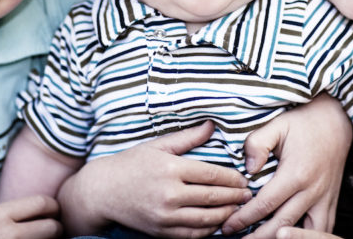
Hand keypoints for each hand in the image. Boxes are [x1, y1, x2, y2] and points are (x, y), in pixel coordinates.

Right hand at [57, 121, 252, 237]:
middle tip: (249, 195)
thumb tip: (211, 125)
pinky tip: (218, 222)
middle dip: (235, 197)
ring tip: (238, 209)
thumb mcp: (157, 146)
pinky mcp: (161, 232)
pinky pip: (193, 234)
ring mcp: (165, 216)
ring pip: (207, 219)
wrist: (103, 191)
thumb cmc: (131, 164)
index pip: (212, 174)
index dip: (232, 178)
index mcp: (170, 169)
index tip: (244, 179)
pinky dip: (210, 229)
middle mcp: (169, 194)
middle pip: (213, 197)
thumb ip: (187, 138)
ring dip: (227, 215)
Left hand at [221, 96, 351, 236]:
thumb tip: (248, 169)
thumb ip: (258, 144)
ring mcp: (324, 197)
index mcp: (296, 174)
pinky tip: (290, 237)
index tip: (228, 226)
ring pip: (305, 232)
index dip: (244, 218)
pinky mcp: (331, 199)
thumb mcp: (277, 125)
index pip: (265, 204)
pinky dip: (306, 236)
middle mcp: (312, 190)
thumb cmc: (303, 121)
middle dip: (258, 237)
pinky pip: (322, 227)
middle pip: (282, 225)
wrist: (336, 119)